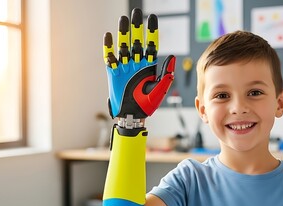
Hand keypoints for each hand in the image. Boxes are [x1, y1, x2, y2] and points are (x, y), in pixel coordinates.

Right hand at [103, 8, 174, 126]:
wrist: (132, 116)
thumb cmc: (147, 105)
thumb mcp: (160, 89)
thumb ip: (166, 73)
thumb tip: (173, 57)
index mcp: (149, 66)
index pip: (151, 44)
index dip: (151, 31)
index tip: (152, 17)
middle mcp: (136, 64)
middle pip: (136, 41)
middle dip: (136, 27)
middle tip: (136, 12)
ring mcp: (124, 67)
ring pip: (123, 46)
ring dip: (123, 33)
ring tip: (123, 20)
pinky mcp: (113, 73)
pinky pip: (110, 57)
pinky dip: (109, 47)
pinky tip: (108, 36)